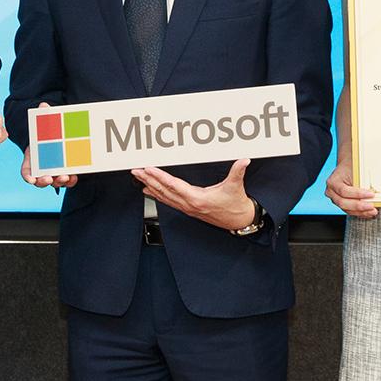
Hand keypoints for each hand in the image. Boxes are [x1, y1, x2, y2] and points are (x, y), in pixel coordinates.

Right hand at [18, 103, 76, 188]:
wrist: (58, 136)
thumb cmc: (47, 132)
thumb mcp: (44, 123)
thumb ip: (44, 116)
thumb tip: (44, 105)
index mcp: (32, 159)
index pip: (26, 171)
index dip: (28, 176)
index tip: (32, 179)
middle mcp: (41, 169)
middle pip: (39, 180)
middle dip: (44, 181)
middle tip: (49, 178)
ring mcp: (53, 172)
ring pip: (53, 182)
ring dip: (58, 182)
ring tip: (64, 177)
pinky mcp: (64, 173)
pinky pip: (66, 181)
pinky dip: (70, 181)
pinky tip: (74, 176)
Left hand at [133, 157, 257, 231]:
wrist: (238, 221)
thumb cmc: (236, 204)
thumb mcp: (236, 187)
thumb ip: (238, 172)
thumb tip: (244, 160)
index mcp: (197, 199)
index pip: (173, 185)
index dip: (159, 176)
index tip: (148, 169)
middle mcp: (189, 205)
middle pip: (163, 191)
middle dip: (148, 180)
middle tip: (135, 171)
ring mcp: (187, 208)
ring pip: (164, 197)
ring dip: (150, 186)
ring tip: (138, 178)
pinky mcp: (188, 209)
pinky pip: (168, 201)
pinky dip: (157, 195)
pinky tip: (149, 190)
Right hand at [324, 163, 378, 219]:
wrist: (346, 167)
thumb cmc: (350, 167)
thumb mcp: (355, 170)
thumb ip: (361, 181)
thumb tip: (374, 190)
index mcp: (333, 182)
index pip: (344, 191)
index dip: (358, 194)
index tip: (370, 194)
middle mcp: (331, 192)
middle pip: (344, 203)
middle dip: (359, 206)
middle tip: (371, 205)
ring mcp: (335, 199)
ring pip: (347, 209)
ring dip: (361, 212)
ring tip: (372, 211)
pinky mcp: (342, 204)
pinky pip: (350, 211)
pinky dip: (360, 213)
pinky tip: (368, 212)